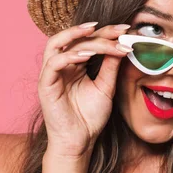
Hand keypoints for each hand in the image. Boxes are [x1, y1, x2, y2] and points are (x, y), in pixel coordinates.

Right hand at [37, 22, 132, 158]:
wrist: (79, 142)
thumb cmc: (90, 117)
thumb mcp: (106, 87)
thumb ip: (110, 67)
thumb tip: (121, 45)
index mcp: (74, 64)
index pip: (88, 40)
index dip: (107, 33)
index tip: (127, 30)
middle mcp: (61, 65)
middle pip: (73, 37)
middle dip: (97, 31)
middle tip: (118, 31)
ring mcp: (51, 73)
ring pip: (58, 43)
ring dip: (77, 36)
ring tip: (97, 34)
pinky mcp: (45, 84)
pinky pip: (53, 63)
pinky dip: (69, 56)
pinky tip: (86, 56)